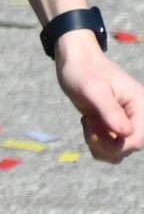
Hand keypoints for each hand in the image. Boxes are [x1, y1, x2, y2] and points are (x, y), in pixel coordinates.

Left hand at [55, 37, 143, 163]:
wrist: (76, 63)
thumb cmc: (84, 72)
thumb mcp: (94, 90)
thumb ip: (110, 111)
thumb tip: (126, 134)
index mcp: (141, 105)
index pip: (137, 140)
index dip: (114, 145)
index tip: (92, 130)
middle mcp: (138, 116)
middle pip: (128, 148)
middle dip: (104, 144)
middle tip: (88, 123)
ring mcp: (126, 122)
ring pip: (118, 151)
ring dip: (99, 145)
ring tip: (89, 122)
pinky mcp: (114, 126)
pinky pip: (109, 147)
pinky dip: (95, 142)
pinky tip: (89, 123)